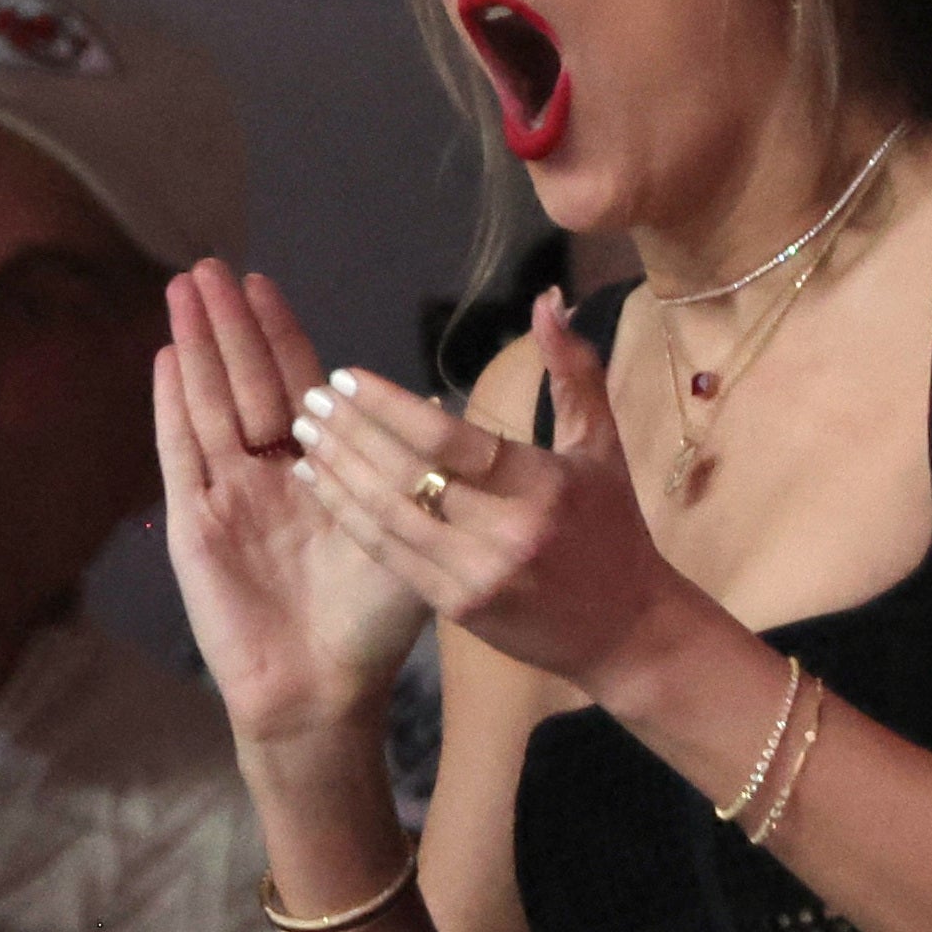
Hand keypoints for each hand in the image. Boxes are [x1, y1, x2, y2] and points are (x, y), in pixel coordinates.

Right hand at [158, 261, 426, 754]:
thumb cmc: (371, 622)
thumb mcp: (407, 531)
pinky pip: (180, 453)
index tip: (263, 282)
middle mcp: (268, 474)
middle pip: (241, 382)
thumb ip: (410, 469)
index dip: (277, 334)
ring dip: (195, 346)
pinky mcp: (195, 524)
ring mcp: (226, 495)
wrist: (323, 690)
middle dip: (226, 324)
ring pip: (207, 403)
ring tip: (183, 291)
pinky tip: (166, 358)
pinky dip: (172, 406)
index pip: (293, 384)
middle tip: (209, 266)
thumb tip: (440, 400)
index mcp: (319, 470)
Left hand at [285, 293, 692, 702]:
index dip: (391, 407)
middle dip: (350, 432)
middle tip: (311, 397)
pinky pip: (390, 556)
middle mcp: (507, 532)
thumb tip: (547, 299)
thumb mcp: (601, 446)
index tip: (347, 377)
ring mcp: (477, 576)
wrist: (627, 632)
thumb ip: (573, 371)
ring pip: (389, 517)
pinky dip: (349, 516)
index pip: (451, 440)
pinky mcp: (457, 609)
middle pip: (409, 476)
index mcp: (543, 485)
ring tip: (305, 433)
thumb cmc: (612, 529)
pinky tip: (320, 485)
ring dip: (339, 472)